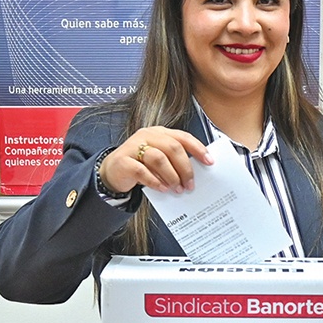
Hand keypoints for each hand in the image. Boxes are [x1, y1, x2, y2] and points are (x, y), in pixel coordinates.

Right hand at [98, 126, 212, 194]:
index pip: (182, 137)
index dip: (198, 149)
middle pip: (172, 147)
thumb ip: (174, 161)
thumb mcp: (159, 159)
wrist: (113, 171)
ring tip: (177, 189)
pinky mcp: (124, 161)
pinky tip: (162, 189)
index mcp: (159, 133)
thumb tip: (194, 174)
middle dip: (185, 168)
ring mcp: (133, 147)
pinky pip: (142, 171)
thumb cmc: (141, 165)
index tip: (209, 162)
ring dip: (171, 176)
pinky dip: (155, 181)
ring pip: (158, 158)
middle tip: (190, 185)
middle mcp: (147, 136)